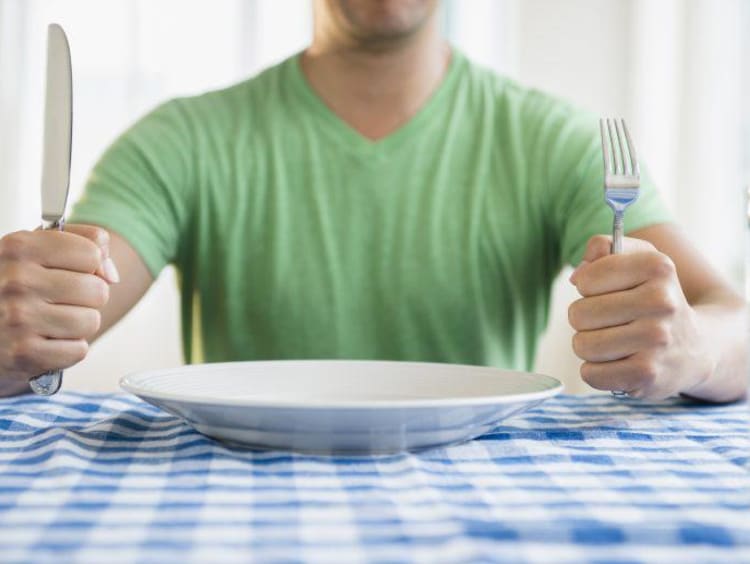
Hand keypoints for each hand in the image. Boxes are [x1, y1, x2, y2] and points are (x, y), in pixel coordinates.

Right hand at [0, 225, 118, 395]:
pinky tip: (45, 341)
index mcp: (19, 248)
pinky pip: (79, 350)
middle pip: (98, 290)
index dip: (89, 266)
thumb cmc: (12, 286)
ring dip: (78, 325)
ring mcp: (18, 319)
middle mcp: (17, 281)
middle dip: (86, 298)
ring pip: (91, 321)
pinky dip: (67, 349)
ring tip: (50, 321)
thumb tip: (112, 274)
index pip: (91, 254)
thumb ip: (85, 242)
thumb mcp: (36, 250)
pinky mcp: (23, 354)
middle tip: (58, 300)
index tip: (69, 271)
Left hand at [567, 235, 712, 398]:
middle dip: (585, 319)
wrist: (696, 349)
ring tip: (615, 342)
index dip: (587, 286)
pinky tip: (619, 364)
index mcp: (656, 268)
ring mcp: (656, 341)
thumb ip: (602, 248)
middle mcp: (661, 302)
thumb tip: (577, 277)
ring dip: (589, 346)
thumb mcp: (638, 259)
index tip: (608, 291)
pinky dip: (597, 371)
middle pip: (578, 314)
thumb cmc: (653, 298)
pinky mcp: (648, 374)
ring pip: (581, 345)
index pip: (586, 279)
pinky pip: (590, 374)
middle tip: (611, 321)